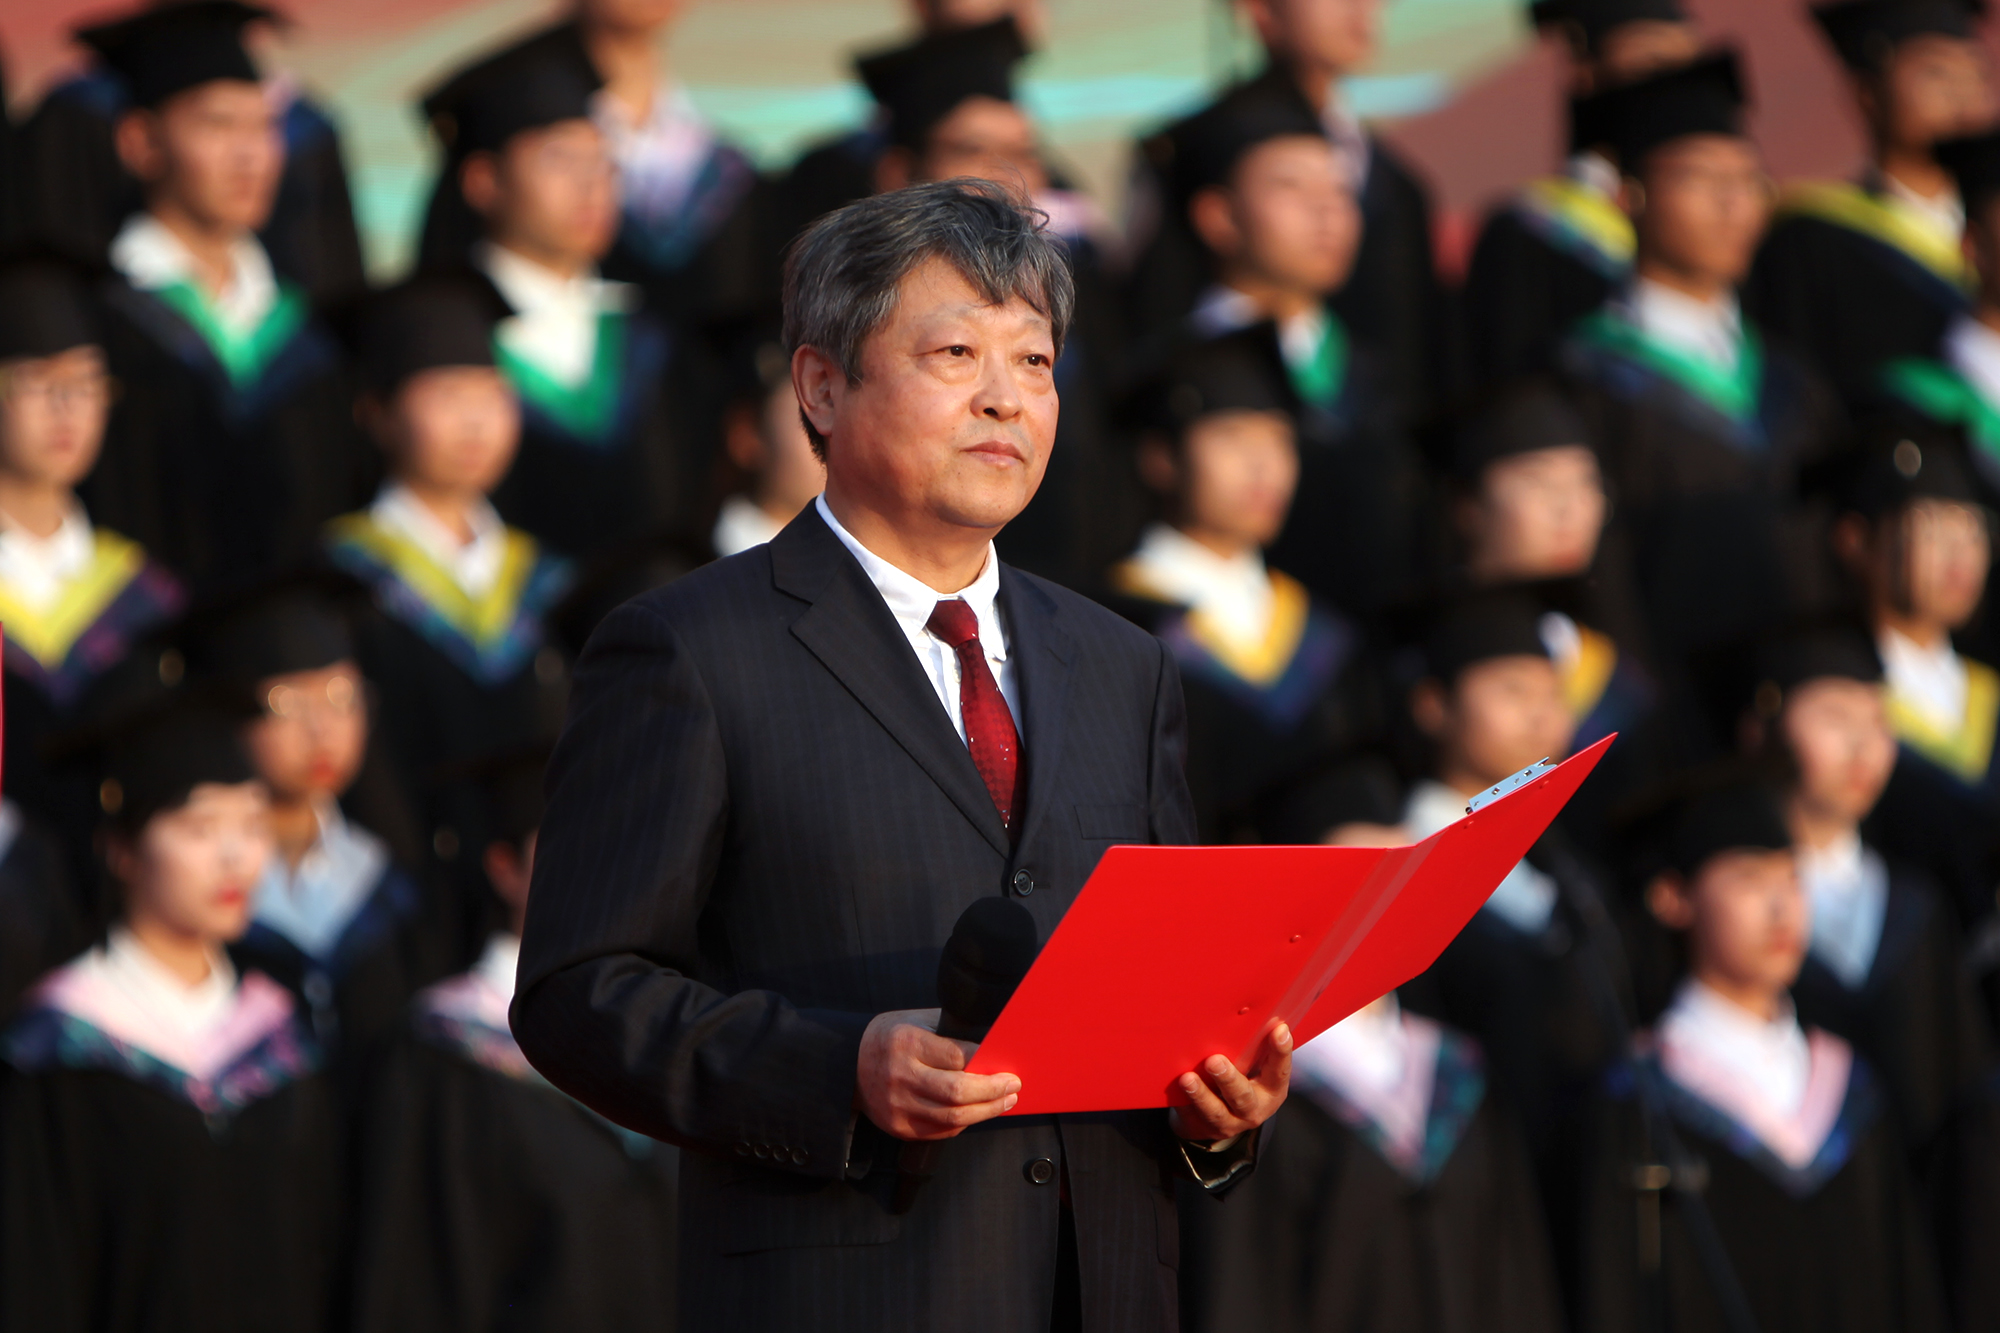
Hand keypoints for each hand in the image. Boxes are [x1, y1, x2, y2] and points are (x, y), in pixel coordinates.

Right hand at [855, 1008, 1020, 1141]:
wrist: (848, 1065)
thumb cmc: (890, 1038)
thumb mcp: (916, 1022)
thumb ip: (950, 1034)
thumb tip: (993, 1048)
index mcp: (907, 1043)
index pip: (959, 1056)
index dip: (987, 1062)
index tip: (1005, 1064)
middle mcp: (901, 1075)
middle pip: (958, 1092)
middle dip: (993, 1091)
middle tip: (1012, 1086)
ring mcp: (898, 1106)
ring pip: (953, 1118)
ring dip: (987, 1111)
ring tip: (1004, 1102)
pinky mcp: (898, 1127)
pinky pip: (941, 1132)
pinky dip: (964, 1123)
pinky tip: (977, 1112)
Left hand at [1168, 1022, 1291, 1141]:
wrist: (1216, 1119)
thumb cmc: (1240, 1079)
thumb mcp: (1254, 1068)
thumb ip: (1255, 1048)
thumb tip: (1251, 1010)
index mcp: (1271, 1090)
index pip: (1279, 1071)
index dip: (1281, 1052)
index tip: (1279, 1030)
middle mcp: (1253, 1109)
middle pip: (1242, 1096)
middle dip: (1229, 1079)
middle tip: (1214, 1061)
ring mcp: (1228, 1122)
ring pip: (1215, 1111)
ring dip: (1201, 1094)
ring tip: (1188, 1078)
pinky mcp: (1202, 1127)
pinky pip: (1191, 1115)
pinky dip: (1184, 1102)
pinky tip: (1175, 1088)